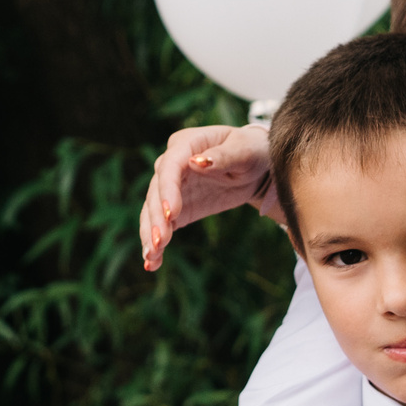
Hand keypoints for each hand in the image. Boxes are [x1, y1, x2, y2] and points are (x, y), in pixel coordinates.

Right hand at [138, 124, 278, 270]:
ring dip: (150, 233)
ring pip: (153, 210)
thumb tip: (196, 162)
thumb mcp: (244, 151)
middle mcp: (172, 164)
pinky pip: (163, 225)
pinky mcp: (176, 208)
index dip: (168, 189)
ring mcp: (172, 187)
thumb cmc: (251, 151)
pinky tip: (153, 263)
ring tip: (151, 257)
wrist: (255, 167)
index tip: (170, 213)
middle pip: (157, 190)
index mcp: (187, 143)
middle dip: (156, 217)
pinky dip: (157, 244)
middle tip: (159, 242)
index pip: (170, 165)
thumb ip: (223, 156)